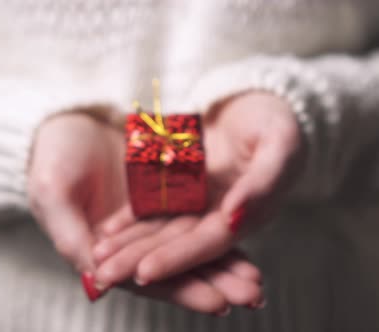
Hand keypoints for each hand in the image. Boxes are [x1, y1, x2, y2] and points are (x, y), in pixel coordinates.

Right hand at [27, 109, 264, 313]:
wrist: (65, 116)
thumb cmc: (51, 155)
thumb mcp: (52, 194)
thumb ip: (71, 238)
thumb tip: (98, 283)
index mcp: (101, 251)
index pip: (146, 279)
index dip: (182, 291)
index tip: (219, 303)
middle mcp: (130, 241)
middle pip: (177, 269)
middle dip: (215, 283)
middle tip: (252, 295)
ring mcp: (149, 217)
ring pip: (190, 245)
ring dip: (224, 262)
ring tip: (256, 279)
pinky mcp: (163, 193)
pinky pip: (195, 213)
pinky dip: (219, 225)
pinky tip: (244, 234)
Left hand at [94, 92, 302, 288]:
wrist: (256, 98)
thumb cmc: (276, 118)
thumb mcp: (280, 143)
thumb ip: (264, 182)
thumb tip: (235, 217)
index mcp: (250, 211)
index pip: (211, 242)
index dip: (180, 258)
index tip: (145, 273)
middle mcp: (220, 214)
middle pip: (179, 243)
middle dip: (142, 260)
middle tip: (106, 276)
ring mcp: (199, 202)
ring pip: (162, 229)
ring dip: (130, 246)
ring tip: (98, 258)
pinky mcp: (182, 187)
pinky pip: (154, 207)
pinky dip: (131, 220)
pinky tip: (106, 230)